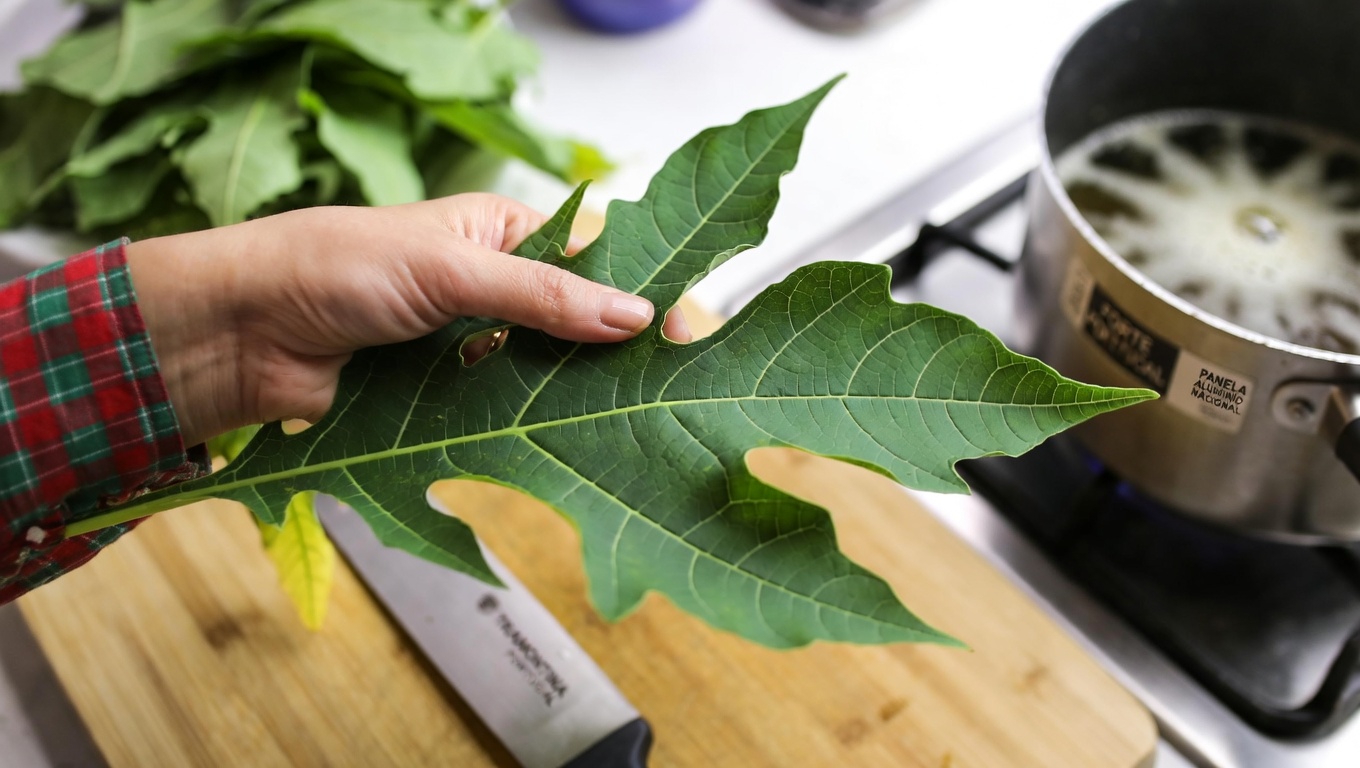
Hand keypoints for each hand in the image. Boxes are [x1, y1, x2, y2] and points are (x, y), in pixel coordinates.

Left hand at [127, 193, 690, 446]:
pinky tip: (561, 450)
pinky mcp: (442, 403)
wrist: (240, 335)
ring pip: (539, 379)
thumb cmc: (332, 267)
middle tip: (663, 390)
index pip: (589, 262)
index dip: (635, 294)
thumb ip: (541, 296)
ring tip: (626, 427)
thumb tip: (633, 316)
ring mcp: (468, 349)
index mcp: (499, 234)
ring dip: (567, 400)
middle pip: (571, 327)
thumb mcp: (449, 268)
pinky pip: (498, 418)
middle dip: (608, 356)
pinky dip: (523, 432)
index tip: (682, 330)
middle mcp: (491, 290)